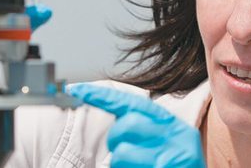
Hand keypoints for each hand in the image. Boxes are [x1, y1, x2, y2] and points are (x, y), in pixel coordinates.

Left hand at [69, 84, 205, 167]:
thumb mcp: (168, 143)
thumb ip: (146, 128)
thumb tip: (117, 120)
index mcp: (172, 124)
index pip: (133, 103)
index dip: (103, 96)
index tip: (77, 89)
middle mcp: (174, 135)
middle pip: (126, 125)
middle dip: (115, 140)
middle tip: (125, 154)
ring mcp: (170, 156)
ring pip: (121, 154)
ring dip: (121, 165)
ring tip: (138, 167)